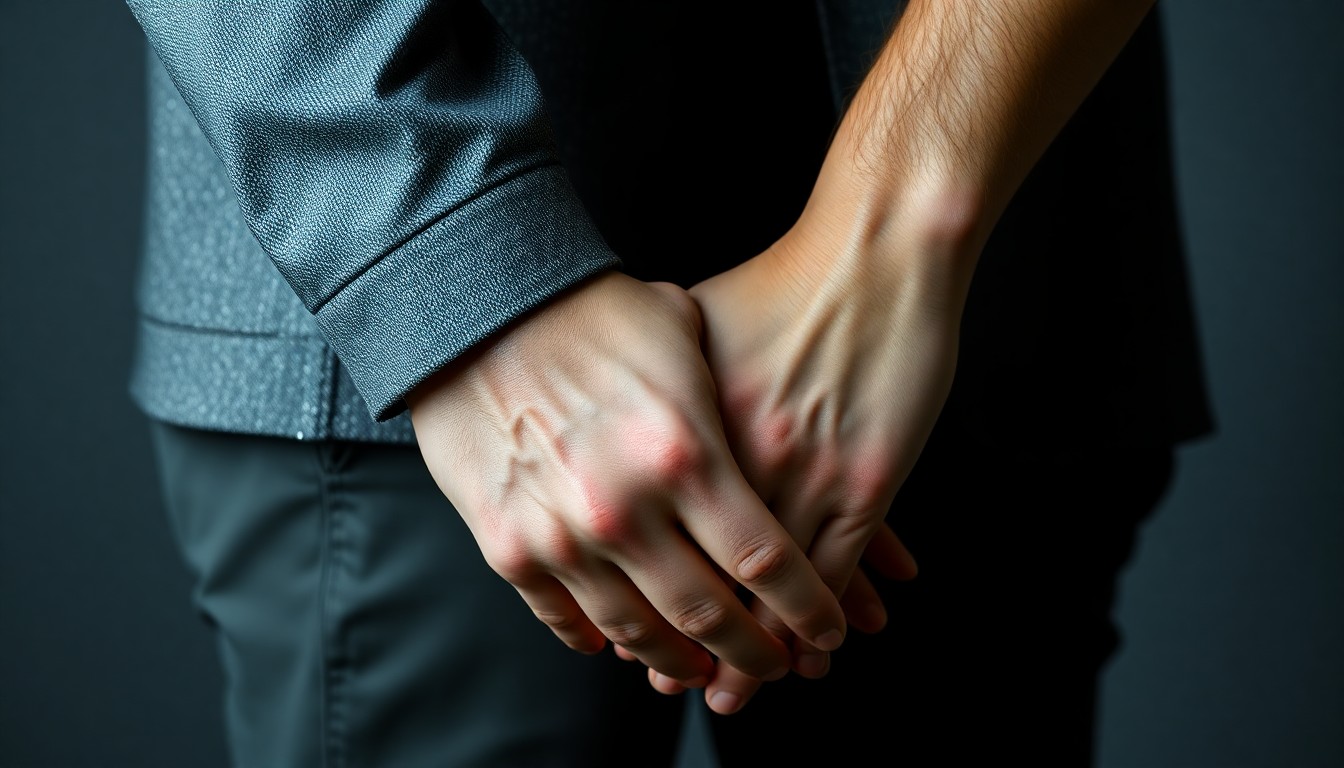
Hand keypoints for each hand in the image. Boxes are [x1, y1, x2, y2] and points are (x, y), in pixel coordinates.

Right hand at [405, 270, 849, 686]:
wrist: (475, 307)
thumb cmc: (590, 311)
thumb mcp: (683, 340)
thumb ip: (726, 409)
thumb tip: (767, 445)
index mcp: (684, 455)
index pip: (765, 562)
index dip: (805, 608)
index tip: (826, 629)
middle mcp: (626, 510)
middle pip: (710, 614)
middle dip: (753, 651)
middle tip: (774, 665)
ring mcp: (563, 536)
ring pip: (638, 631)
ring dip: (680, 661)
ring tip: (704, 669)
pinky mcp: (508, 547)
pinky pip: (564, 617)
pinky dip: (600, 638)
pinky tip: (620, 643)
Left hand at [681, 204, 968, 712]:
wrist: (874, 251)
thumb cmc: (783, 281)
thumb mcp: (693, 327)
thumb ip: (660, 392)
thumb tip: (625, 425)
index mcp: (684, 429)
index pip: (657, 540)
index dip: (649, 598)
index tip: (641, 638)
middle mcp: (735, 462)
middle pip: (707, 579)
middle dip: (701, 644)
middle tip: (691, 686)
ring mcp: (802, 475)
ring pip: (776, 588)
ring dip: (772, 643)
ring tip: (765, 683)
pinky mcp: (865, 480)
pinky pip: (840, 568)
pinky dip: (831, 609)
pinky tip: (830, 639)